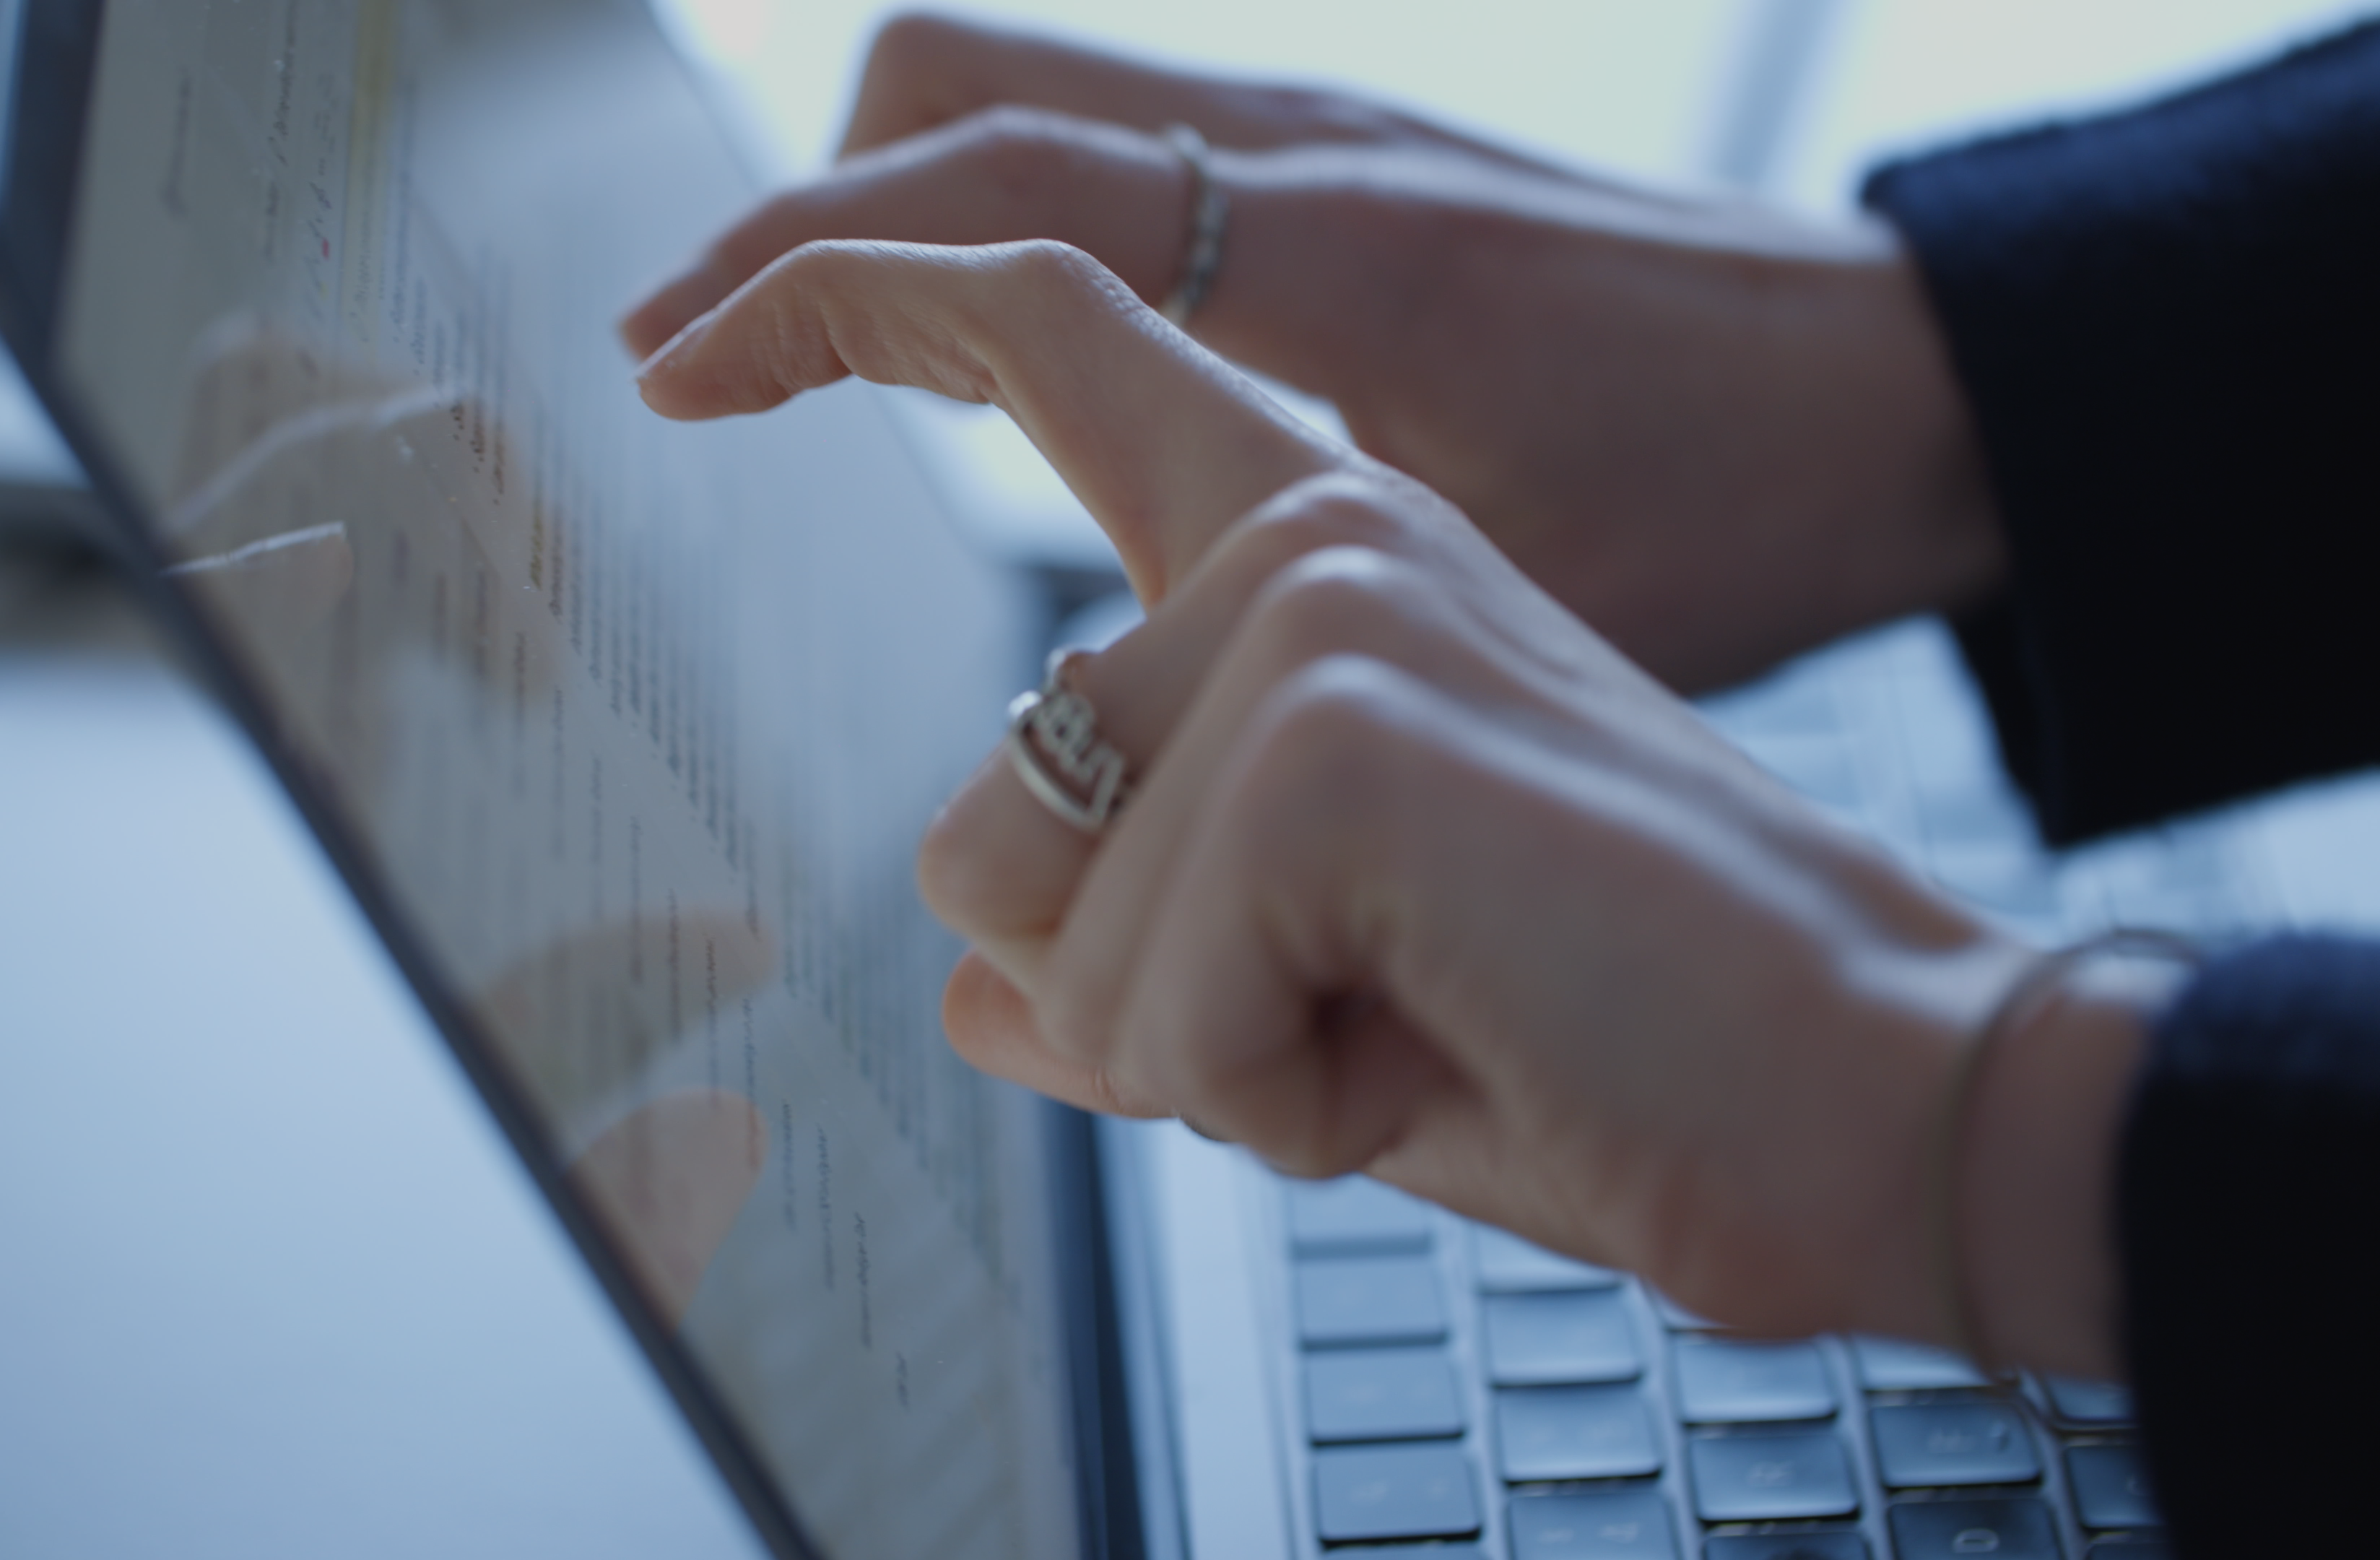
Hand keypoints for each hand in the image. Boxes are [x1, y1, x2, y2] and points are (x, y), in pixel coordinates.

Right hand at [622, 12, 2003, 691]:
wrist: (1908, 386)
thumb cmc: (1736, 507)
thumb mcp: (1487, 599)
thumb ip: (1284, 645)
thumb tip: (1091, 771)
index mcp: (1319, 257)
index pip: (978, 215)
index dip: (788, 289)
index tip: (668, 374)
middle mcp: (1301, 148)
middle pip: (950, 85)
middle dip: (795, 216)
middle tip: (697, 355)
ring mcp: (1323, 127)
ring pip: (1017, 81)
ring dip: (885, 198)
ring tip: (798, 348)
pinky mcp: (1350, 152)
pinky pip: (1110, 125)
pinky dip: (996, 208)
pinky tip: (979, 338)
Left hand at [637, 236, 2150, 1374]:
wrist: (1888, 1085)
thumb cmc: (1629, 1021)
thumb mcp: (1328, 979)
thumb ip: (1142, 946)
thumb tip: (976, 988)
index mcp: (1316, 543)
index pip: (1042, 338)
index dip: (852, 306)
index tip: (691, 345)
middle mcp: (1308, 530)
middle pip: (981, 822)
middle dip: (1142, 1004)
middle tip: (1375, 1006)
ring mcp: (1316, 606)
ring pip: (1042, 925)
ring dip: (1210, 1054)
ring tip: (1420, 1017)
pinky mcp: (1329, 724)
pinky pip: (1147, 1005)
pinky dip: (1274, 1100)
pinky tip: (1436, 1048)